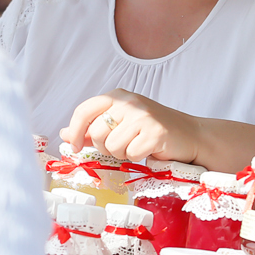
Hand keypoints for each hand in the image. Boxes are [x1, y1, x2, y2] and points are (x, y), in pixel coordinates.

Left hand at [63, 88, 202, 163]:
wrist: (190, 134)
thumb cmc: (152, 130)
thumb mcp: (121, 123)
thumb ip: (93, 128)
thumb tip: (65, 133)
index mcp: (117, 96)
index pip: (84, 110)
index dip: (74, 130)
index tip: (74, 145)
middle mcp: (129, 102)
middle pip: (97, 134)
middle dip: (105, 147)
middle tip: (122, 146)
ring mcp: (142, 116)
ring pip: (113, 147)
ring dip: (122, 154)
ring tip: (137, 146)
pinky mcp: (155, 132)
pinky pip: (131, 154)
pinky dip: (137, 158)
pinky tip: (148, 150)